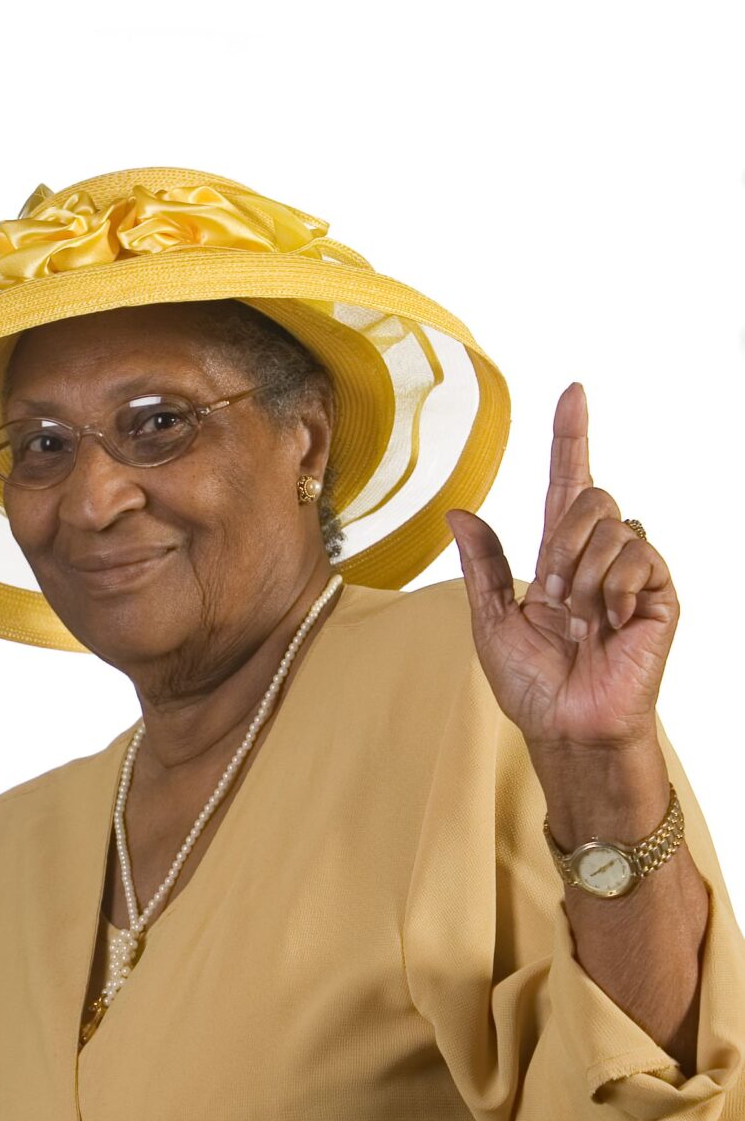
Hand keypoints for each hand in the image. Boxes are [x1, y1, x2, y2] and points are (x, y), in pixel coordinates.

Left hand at [445, 381, 677, 753]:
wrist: (567, 727)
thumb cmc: (531, 687)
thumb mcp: (490, 622)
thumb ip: (483, 565)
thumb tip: (459, 512)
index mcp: (557, 559)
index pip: (565, 485)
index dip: (570, 439)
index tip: (572, 392)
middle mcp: (598, 558)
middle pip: (589, 497)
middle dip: (561, 541)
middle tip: (554, 595)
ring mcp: (632, 575)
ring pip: (613, 524)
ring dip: (584, 573)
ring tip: (582, 619)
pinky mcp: (660, 594)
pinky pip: (640, 555)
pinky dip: (614, 588)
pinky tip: (611, 624)